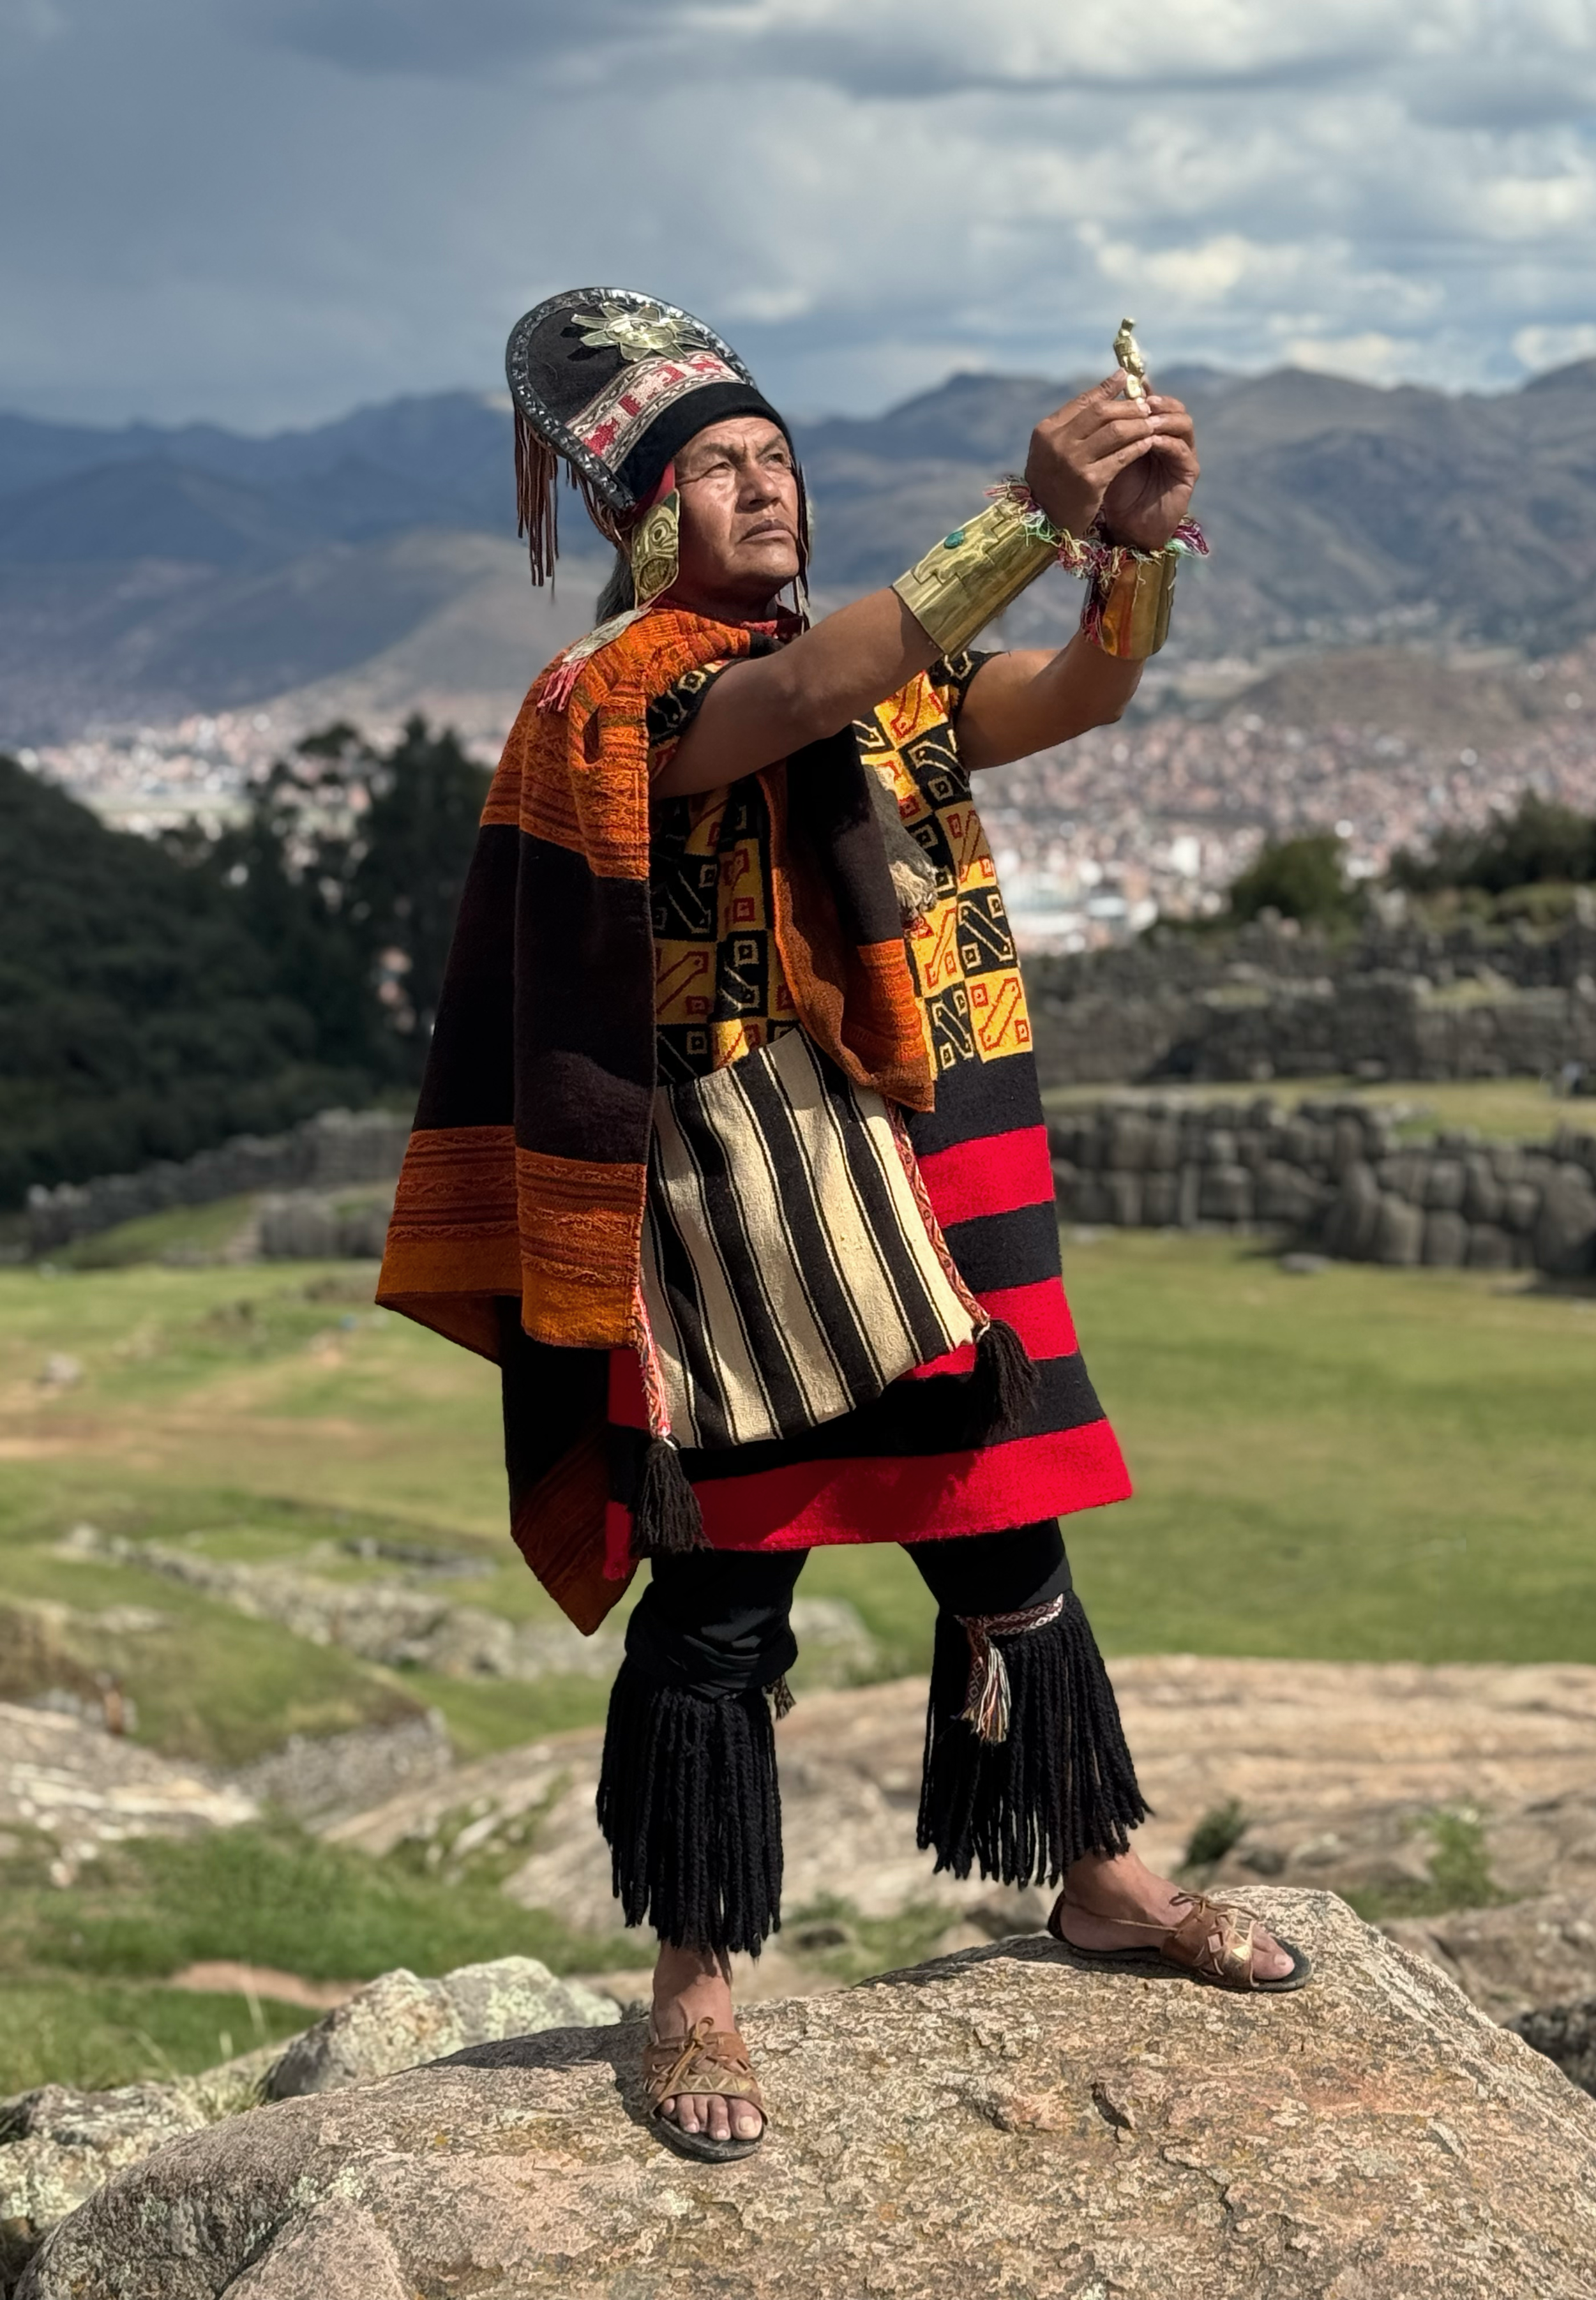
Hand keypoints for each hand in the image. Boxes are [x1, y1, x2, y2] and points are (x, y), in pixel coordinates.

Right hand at [1023, 375, 1198, 548]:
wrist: (1047, 522)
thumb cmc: (1054, 482)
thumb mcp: (1054, 449)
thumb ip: (1073, 423)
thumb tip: (1105, 390)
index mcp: (1046, 431)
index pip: (1083, 401)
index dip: (1107, 388)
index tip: (1126, 379)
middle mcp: (1058, 443)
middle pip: (1102, 412)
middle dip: (1128, 406)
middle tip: (1146, 405)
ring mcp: (1073, 463)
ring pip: (1116, 431)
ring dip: (1138, 425)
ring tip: (1151, 423)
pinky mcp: (1090, 482)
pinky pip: (1122, 457)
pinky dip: (1138, 447)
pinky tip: (1149, 443)